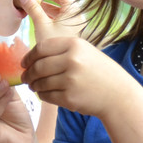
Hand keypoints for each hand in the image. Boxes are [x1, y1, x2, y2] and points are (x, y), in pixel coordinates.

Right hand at [18, 0, 87, 41]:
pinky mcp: (69, 34)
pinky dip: (49, 16)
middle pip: (63, 1)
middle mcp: (76, 17)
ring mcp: (74, 26)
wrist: (62, 66)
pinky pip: (60, 20)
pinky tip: (38, 18)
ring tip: (34, 5)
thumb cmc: (54, 44)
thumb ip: (33, 9)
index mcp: (73, 11)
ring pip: (60, 11)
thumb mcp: (41, 25)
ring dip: (47, 7)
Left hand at [21, 36, 137, 118]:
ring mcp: (71, 80)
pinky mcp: (70, 97)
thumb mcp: (85, 52)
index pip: (41, 48)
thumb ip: (61, 50)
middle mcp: (72, 60)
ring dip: (34, 85)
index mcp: (75, 45)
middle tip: (25, 78)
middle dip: (28, 73)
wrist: (118, 95)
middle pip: (38, 66)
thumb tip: (32, 56)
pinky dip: (42, 95)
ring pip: (41, 82)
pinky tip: (44, 94)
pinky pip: (47, 96)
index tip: (24, 63)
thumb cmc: (99, 73)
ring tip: (34, 86)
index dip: (29, 56)